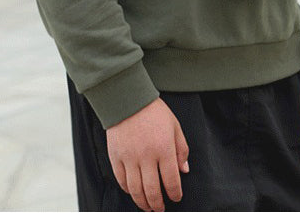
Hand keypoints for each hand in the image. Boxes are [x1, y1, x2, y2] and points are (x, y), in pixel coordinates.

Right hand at [106, 97, 189, 211]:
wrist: (127, 98)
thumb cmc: (154, 111)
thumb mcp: (174, 126)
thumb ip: (181, 149)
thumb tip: (184, 170)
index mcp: (164, 149)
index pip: (171, 181)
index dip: (175, 193)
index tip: (176, 197)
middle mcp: (146, 156)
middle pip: (152, 190)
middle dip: (158, 204)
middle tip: (160, 209)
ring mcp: (129, 157)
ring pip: (135, 190)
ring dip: (142, 202)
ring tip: (147, 206)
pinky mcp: (115, 156)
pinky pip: (121, 180)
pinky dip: (127, 190)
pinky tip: (133, 192)